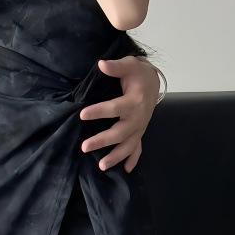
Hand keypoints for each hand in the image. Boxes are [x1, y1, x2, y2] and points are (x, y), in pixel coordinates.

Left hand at [79, 56, 159, 172]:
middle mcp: (139, 117)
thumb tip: (101, 64)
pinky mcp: (139, 131)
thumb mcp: (129, 64)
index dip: (99, 111)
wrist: (153, 82)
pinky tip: (126, 170)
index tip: (82, 114)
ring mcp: (140, 127)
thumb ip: (116, 66)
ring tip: (102, 166)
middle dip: (103, 141)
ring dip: (116, 156)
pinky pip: (138, 148)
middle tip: (85, 147)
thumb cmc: (138, 73)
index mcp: (135, 101)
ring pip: (129, 145)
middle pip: (120, 132)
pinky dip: (133, 159)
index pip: (115, 108)